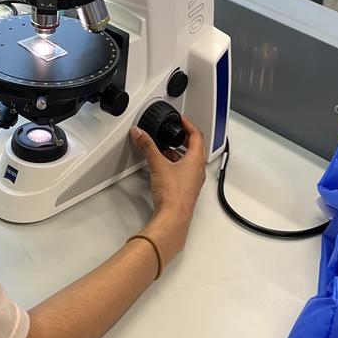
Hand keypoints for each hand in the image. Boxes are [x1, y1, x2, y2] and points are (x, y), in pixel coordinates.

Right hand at [130, 115, 206, 266]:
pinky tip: (163, 168)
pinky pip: (183, 173)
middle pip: (195, 148)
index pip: (197, 136)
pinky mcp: (186, 190)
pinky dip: (175, 166)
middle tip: (174, 133)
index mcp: (196, 160)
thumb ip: (147, 146)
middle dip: (183, 139)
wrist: (173, 217)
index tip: (182, 120)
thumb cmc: (173, 195)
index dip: (189, 125)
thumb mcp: (158, 164)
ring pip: (189, 161)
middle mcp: (198, 170)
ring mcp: (193, 181)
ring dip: (178, 153)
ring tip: (164, 150)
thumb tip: (140, 134)